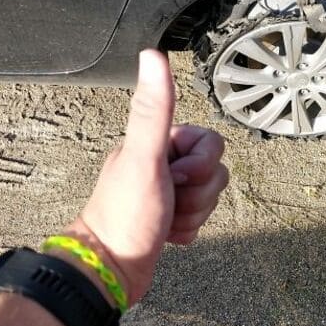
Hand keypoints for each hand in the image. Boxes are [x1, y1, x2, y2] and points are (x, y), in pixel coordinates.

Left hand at [62, 50, 227, 304]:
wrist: (110, 270)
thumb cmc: (125, 214)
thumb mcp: (144, 157)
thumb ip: (154, 109)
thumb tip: (153, 54)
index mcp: (156, 143)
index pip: (212, 142)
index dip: (202, 163)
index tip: (176, 177)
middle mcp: (162, 163)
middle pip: (214, 171)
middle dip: (198, 193)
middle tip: (170, 201)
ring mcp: (167, 192)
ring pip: (209, 196)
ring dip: (194, 213)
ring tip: (166, 221)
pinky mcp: (170, 218)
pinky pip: (200, 218)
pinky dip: (189, 230)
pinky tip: (167, 236)